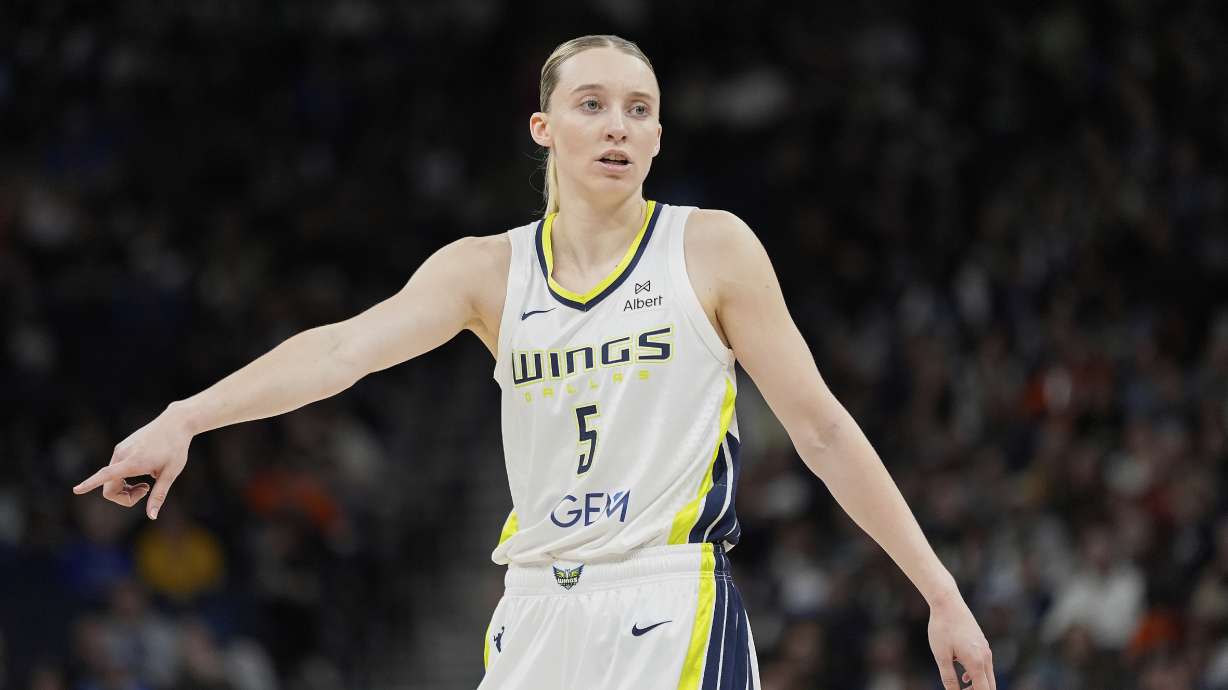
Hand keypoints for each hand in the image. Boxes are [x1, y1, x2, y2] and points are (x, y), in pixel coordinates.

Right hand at [72, 405, 193, 518]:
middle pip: (109, 486)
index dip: (90, 483)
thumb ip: (158, 495)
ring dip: (125, 487)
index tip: (76, 490)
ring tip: (147, 483)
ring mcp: (120, 449)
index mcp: (133, 462)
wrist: (176, 422)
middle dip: (125, 496)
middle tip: (147, 490)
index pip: (105, 475)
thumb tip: (152, 517)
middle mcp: (121, 454)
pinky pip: (115, 469)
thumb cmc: (176, 448)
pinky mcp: (121, 447)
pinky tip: (144, 470)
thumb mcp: (170, 473)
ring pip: (111, 478)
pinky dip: (125, 477)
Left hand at [928, 590, 994, 689]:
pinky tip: (964, 677)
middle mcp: (986, 657)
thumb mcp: (941, 655)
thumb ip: (948, 677)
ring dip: (977, 685)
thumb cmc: (942, 628)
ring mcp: (986, 649)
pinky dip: (977, 675)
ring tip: (962, 689)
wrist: (948, 602)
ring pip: (988, 676)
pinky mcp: (982, 643)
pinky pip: (985, 665)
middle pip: (990, 685)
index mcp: (976, 662)